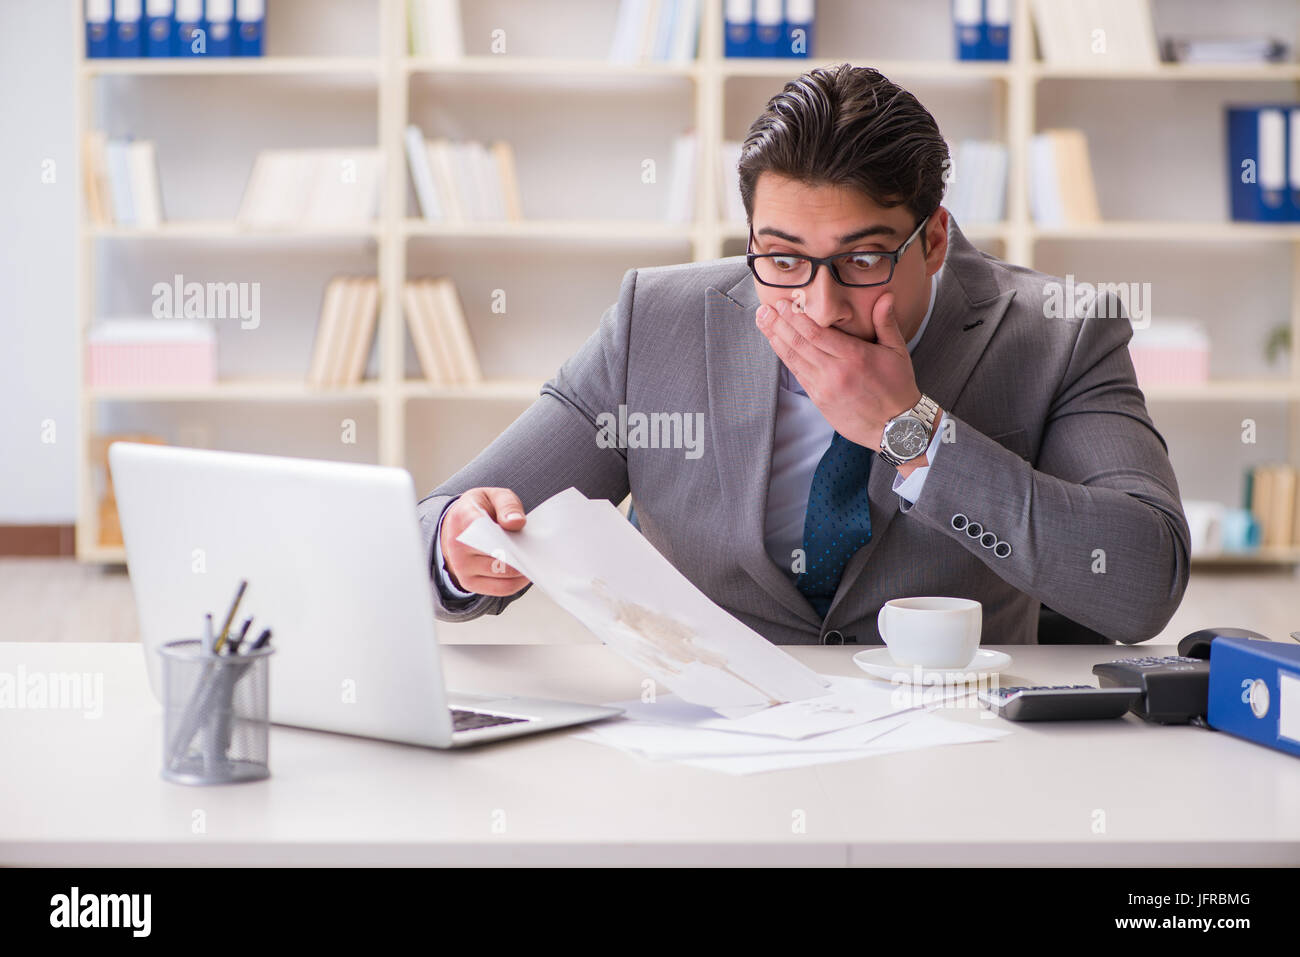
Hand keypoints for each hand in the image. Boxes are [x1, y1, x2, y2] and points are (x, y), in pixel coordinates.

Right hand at [439, 487, 530, 596]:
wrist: (458, 527)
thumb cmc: (481, 510)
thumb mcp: (494, 496)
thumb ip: (507, 505)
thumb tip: (516, 522)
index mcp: (462, 518)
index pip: (482, 527)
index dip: (504, 531)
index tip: (520, 528)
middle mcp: (457, 545)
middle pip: (497, 554)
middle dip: (521, 552)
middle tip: (537, 547)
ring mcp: (461, 567)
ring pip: (502, 574)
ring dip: (523, 568)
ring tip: (533, 558)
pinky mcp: (469, 583)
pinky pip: (501, 588)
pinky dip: (518, 582)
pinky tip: (525, 571)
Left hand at [755, 293, 922, 454]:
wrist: (897, 428)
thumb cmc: (898, 388)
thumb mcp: (897, 352)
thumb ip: (886, 323)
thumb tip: (886, 296)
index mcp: (854, 356)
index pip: (817, 332)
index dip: (796, 317)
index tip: (784, 303)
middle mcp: (835, 372)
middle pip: (799, 343)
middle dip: (778, 324)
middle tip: (763, 310)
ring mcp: (824, 388)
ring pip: (794, 359)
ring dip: (775, 339)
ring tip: (762, 323)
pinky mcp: (819, 401)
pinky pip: (798, 375)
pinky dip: (786, 359)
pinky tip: (777, 345)